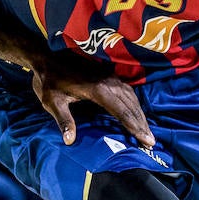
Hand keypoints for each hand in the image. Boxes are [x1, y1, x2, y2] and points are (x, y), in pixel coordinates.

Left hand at [29, 57, 153, 148]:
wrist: (47, 57)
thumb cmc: (49, 81)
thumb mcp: (52, 102)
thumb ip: (64, 120)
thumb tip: (69, 141)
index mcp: (98, 90)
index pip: (122, 112)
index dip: (135, 128)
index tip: (147, 141)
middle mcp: (109, 83)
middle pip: (131, 106)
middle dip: (142, 125)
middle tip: (151, 142)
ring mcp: (111, 78)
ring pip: (132, 98)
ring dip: (140, 115)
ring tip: (146, 131)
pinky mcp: (109, 76)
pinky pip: (128, 92)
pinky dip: (135, 105)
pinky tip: (136, 113)